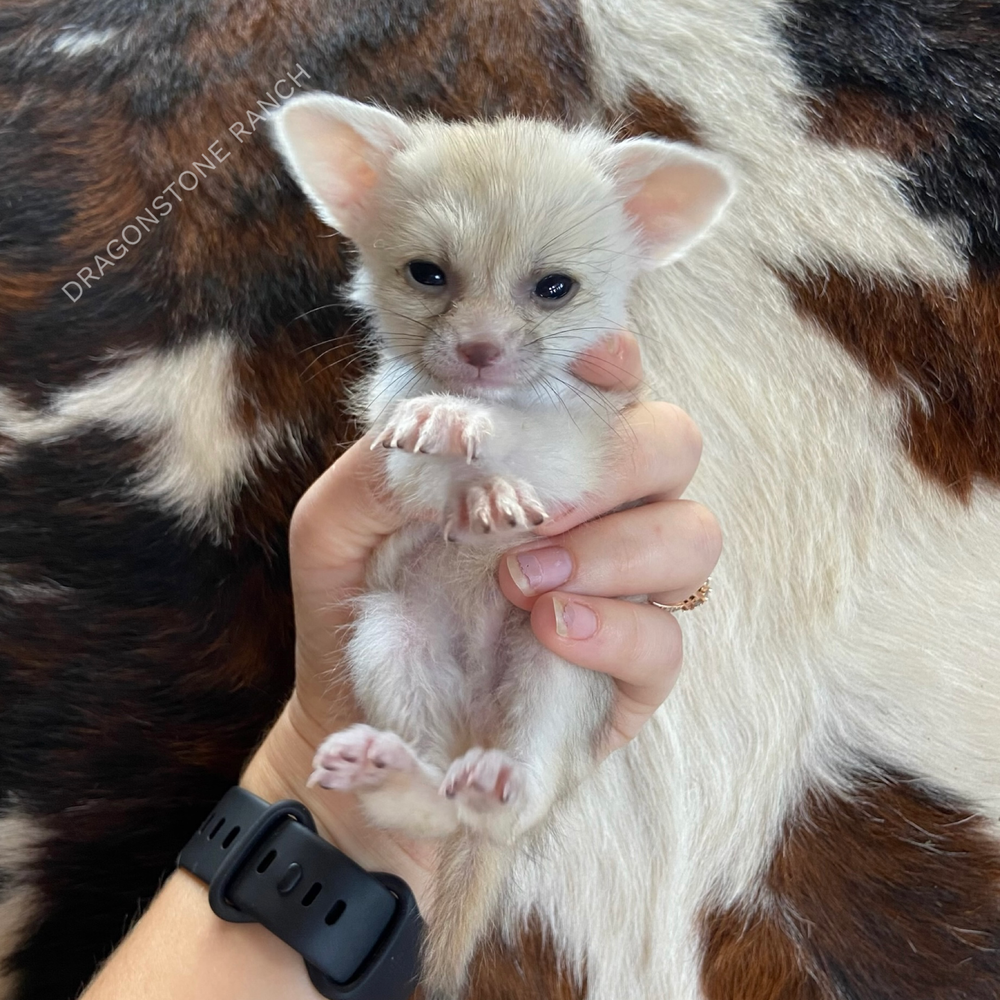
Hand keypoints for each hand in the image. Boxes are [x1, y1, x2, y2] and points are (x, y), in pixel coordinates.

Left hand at [242, 332, 720, 914]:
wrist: (357, 723)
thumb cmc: (359, 610)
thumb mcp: (337, 528)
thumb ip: (379, 467)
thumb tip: (455, 431)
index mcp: (538, 462)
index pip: (609, 388)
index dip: (612, 362)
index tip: (584, 366)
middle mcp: (595, 515)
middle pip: (672, 445)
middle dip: (616, 463)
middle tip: (534, 510)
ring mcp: (621, 594)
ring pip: (692, 534)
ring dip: (615, 548)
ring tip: (522, 581)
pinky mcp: (629, 675)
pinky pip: (667, 640)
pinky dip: (614, 628)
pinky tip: (548, 632)